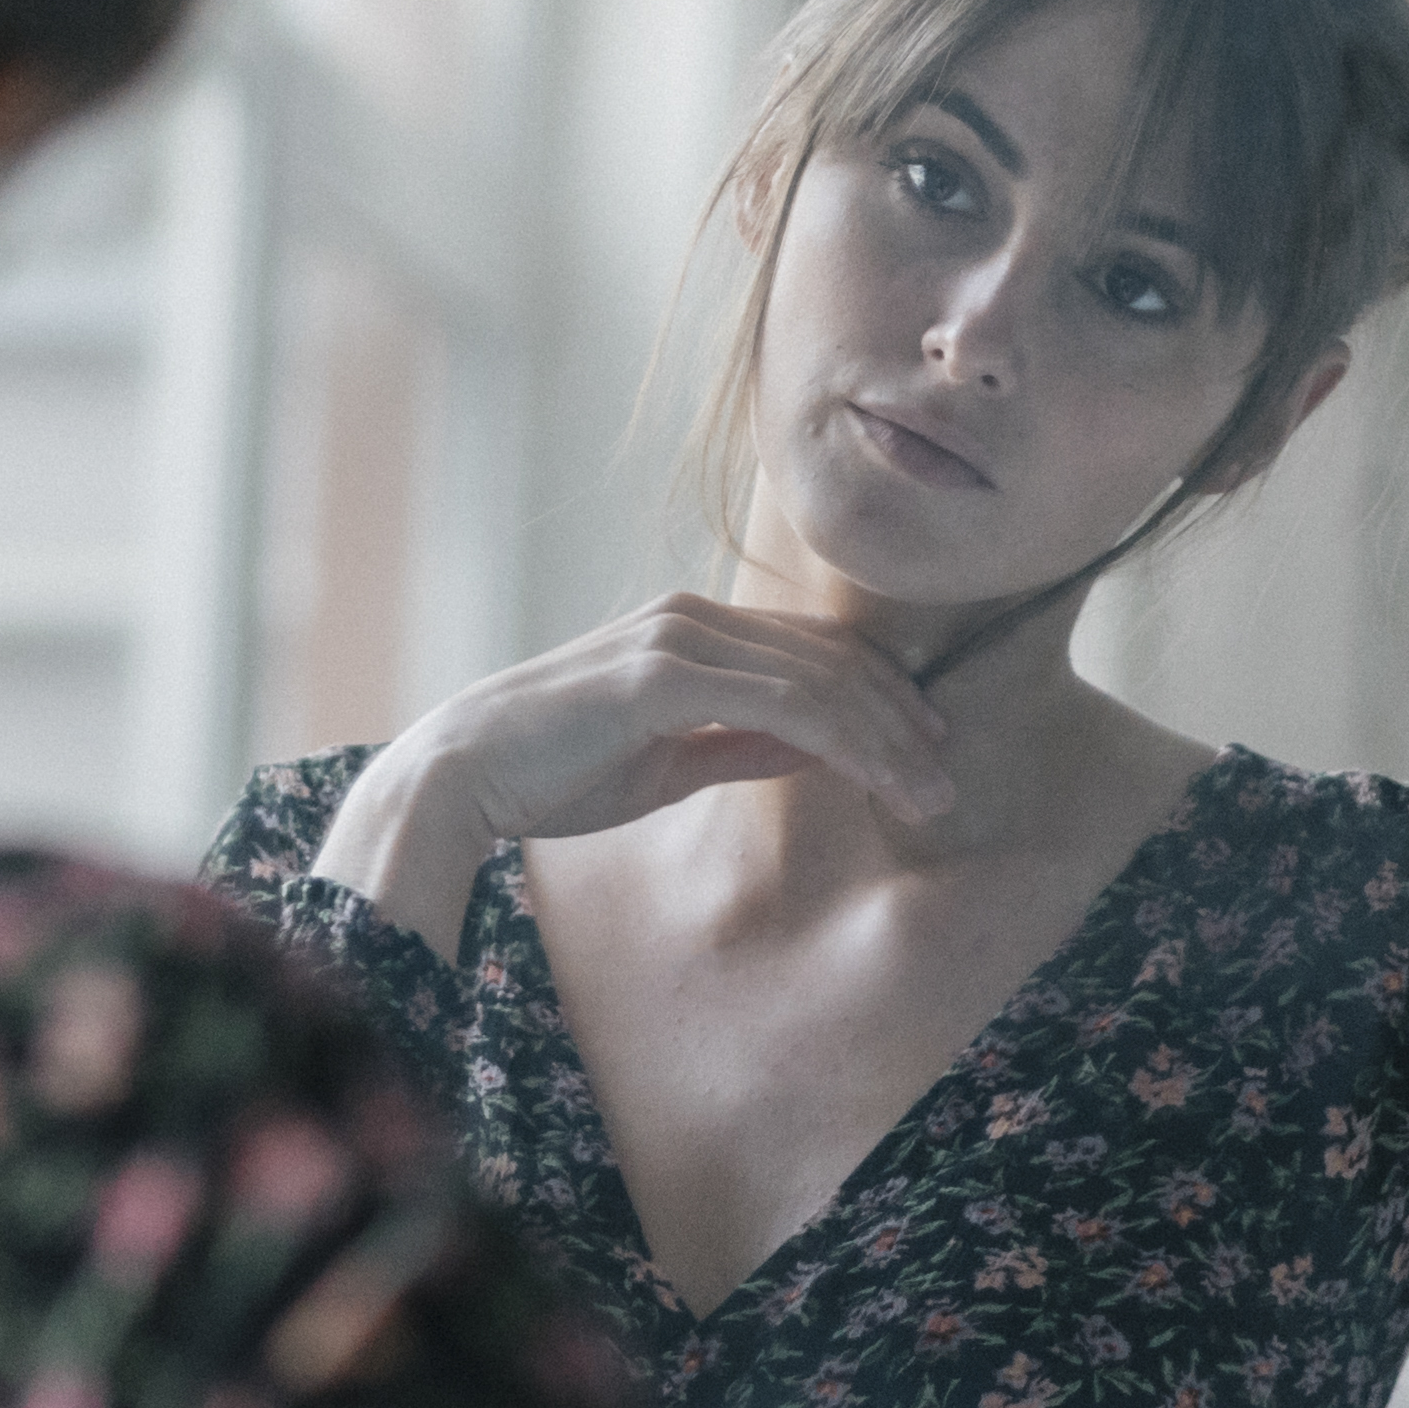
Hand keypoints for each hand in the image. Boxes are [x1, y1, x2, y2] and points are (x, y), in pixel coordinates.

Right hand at [304, 594, 956, 951]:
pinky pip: (781, 704)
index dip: (881, 696)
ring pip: (818, 678)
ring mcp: (675, 639)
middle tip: (946, 778)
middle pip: (830, 657)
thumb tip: (813, 749)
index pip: (812, 651)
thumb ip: (739, 744)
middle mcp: (689, 616)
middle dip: (900, 719)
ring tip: (929, 791)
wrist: (461, 779)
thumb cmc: (552, 771)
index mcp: (689, 627)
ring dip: (886, 739)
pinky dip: (843, 741)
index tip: (927, 749)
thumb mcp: (667, 760)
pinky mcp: (660, 674)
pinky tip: (877, 777)